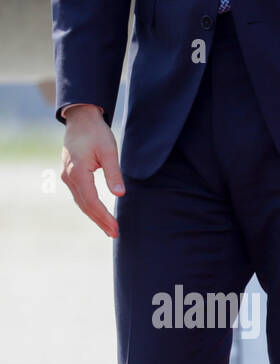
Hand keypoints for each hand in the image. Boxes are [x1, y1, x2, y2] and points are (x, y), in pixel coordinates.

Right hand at [61, 105, 123, 236]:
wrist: (81, 120)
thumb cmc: (96, 133)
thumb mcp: (109, 151)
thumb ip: (114, 173)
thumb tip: (120, 194)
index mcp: (77, 171)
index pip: (91, 201)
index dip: (104, 216)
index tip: (116, 227)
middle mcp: (69, 176)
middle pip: (85, 205)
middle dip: (100, 221)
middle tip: (115, 234)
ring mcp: (67, 176)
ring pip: (81, 202)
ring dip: (95, 216)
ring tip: (110, 229)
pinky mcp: (70, 175)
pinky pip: (80, 196)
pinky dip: (90, 207)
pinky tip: (99, 215)